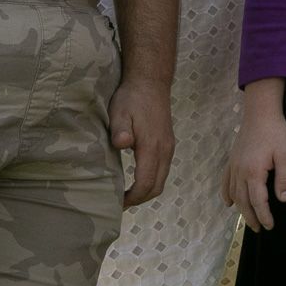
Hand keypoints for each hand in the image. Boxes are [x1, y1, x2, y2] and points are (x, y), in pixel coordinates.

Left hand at [109, 76, 173, 207]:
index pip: (146, 183)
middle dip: (139, 199)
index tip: (116, 203)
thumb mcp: (120, 111)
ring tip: (126, 193)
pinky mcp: (168, 144)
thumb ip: (120, 129)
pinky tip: (136, 177)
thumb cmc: (132, 97)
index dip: (132, 198)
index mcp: (152, 146)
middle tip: (119, 203)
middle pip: (157, 187)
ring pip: (161, 179)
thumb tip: (122, 143)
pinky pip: (162, 170)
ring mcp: (169, 147)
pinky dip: (151, 180)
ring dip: (146, 191)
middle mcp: (165, 150)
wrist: (151, 82)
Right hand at [223, 104, 285, 232]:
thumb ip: (284, 179)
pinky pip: (226, 182)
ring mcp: (234, 167)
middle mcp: (240, 173)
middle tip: (259, 228)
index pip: (258, 202)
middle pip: (243, 202)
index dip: (264, 216)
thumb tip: (283, 200)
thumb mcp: (285, 155)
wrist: (260, 113)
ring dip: (240, 209)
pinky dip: (226, 194)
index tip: (269, 226)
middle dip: (251, 217)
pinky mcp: (232, 160)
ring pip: (234, 194)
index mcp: (254, 173)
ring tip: (248, 219)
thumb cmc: (276, 133)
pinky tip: (228, 202)